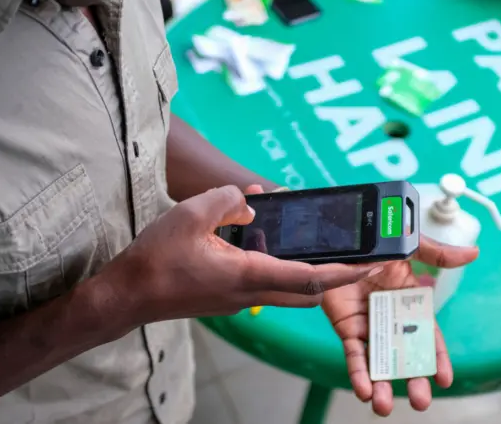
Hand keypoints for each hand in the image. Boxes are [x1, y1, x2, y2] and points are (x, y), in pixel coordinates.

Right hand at [107, 185, 379, 324]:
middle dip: (335, 275)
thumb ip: (228, 201)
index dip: (345, 272)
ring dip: (306, 268)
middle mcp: (251, 293)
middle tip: (355, 257)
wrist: (129, 295)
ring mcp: (240, 299)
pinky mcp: (228, 297)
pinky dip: (277, 264)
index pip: (310, 278)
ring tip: (314, 240)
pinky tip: (263, 238)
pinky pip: (265, 282)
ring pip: (287, 288)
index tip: (371, 264)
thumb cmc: (156, 259)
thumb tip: (251, 204)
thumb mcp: (191, 214)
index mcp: (249, 275)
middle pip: (308, 291)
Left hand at [323, 239, 478, 415]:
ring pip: (378, 362)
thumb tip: (473, 253)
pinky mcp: (347, 329)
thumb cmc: (374, 243)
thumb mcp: (408, 248)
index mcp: (411, 304)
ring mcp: (369, 326)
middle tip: (420, 401)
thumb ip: (438, 255)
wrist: (338, 241)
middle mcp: (392, 320)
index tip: (445, 379)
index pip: (428, 337)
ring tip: (383, 406)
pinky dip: (358, 373)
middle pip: (405, 357)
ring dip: (382, 386)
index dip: (437, 358)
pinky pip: (353, 355)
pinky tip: (363, 390)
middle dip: (413, 381)